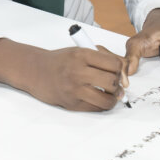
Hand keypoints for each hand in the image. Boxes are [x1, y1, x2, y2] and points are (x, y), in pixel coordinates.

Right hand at [0, 38, 125, 111]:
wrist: (36, 71)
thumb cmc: (60, 61)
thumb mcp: (79, 51)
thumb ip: (100, 58)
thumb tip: (123, 73)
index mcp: (81, 55)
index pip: (113, 63)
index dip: (119, 69)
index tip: (116, 71)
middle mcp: (78, 71)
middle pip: (112, 81)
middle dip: (117, 84)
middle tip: (114, 84)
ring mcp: (74, 89)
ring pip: (107, 99)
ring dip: (113, 98)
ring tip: (111, 95)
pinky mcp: (72, 103)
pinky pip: (96, 108)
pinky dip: (102, 105)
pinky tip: (100, 99)